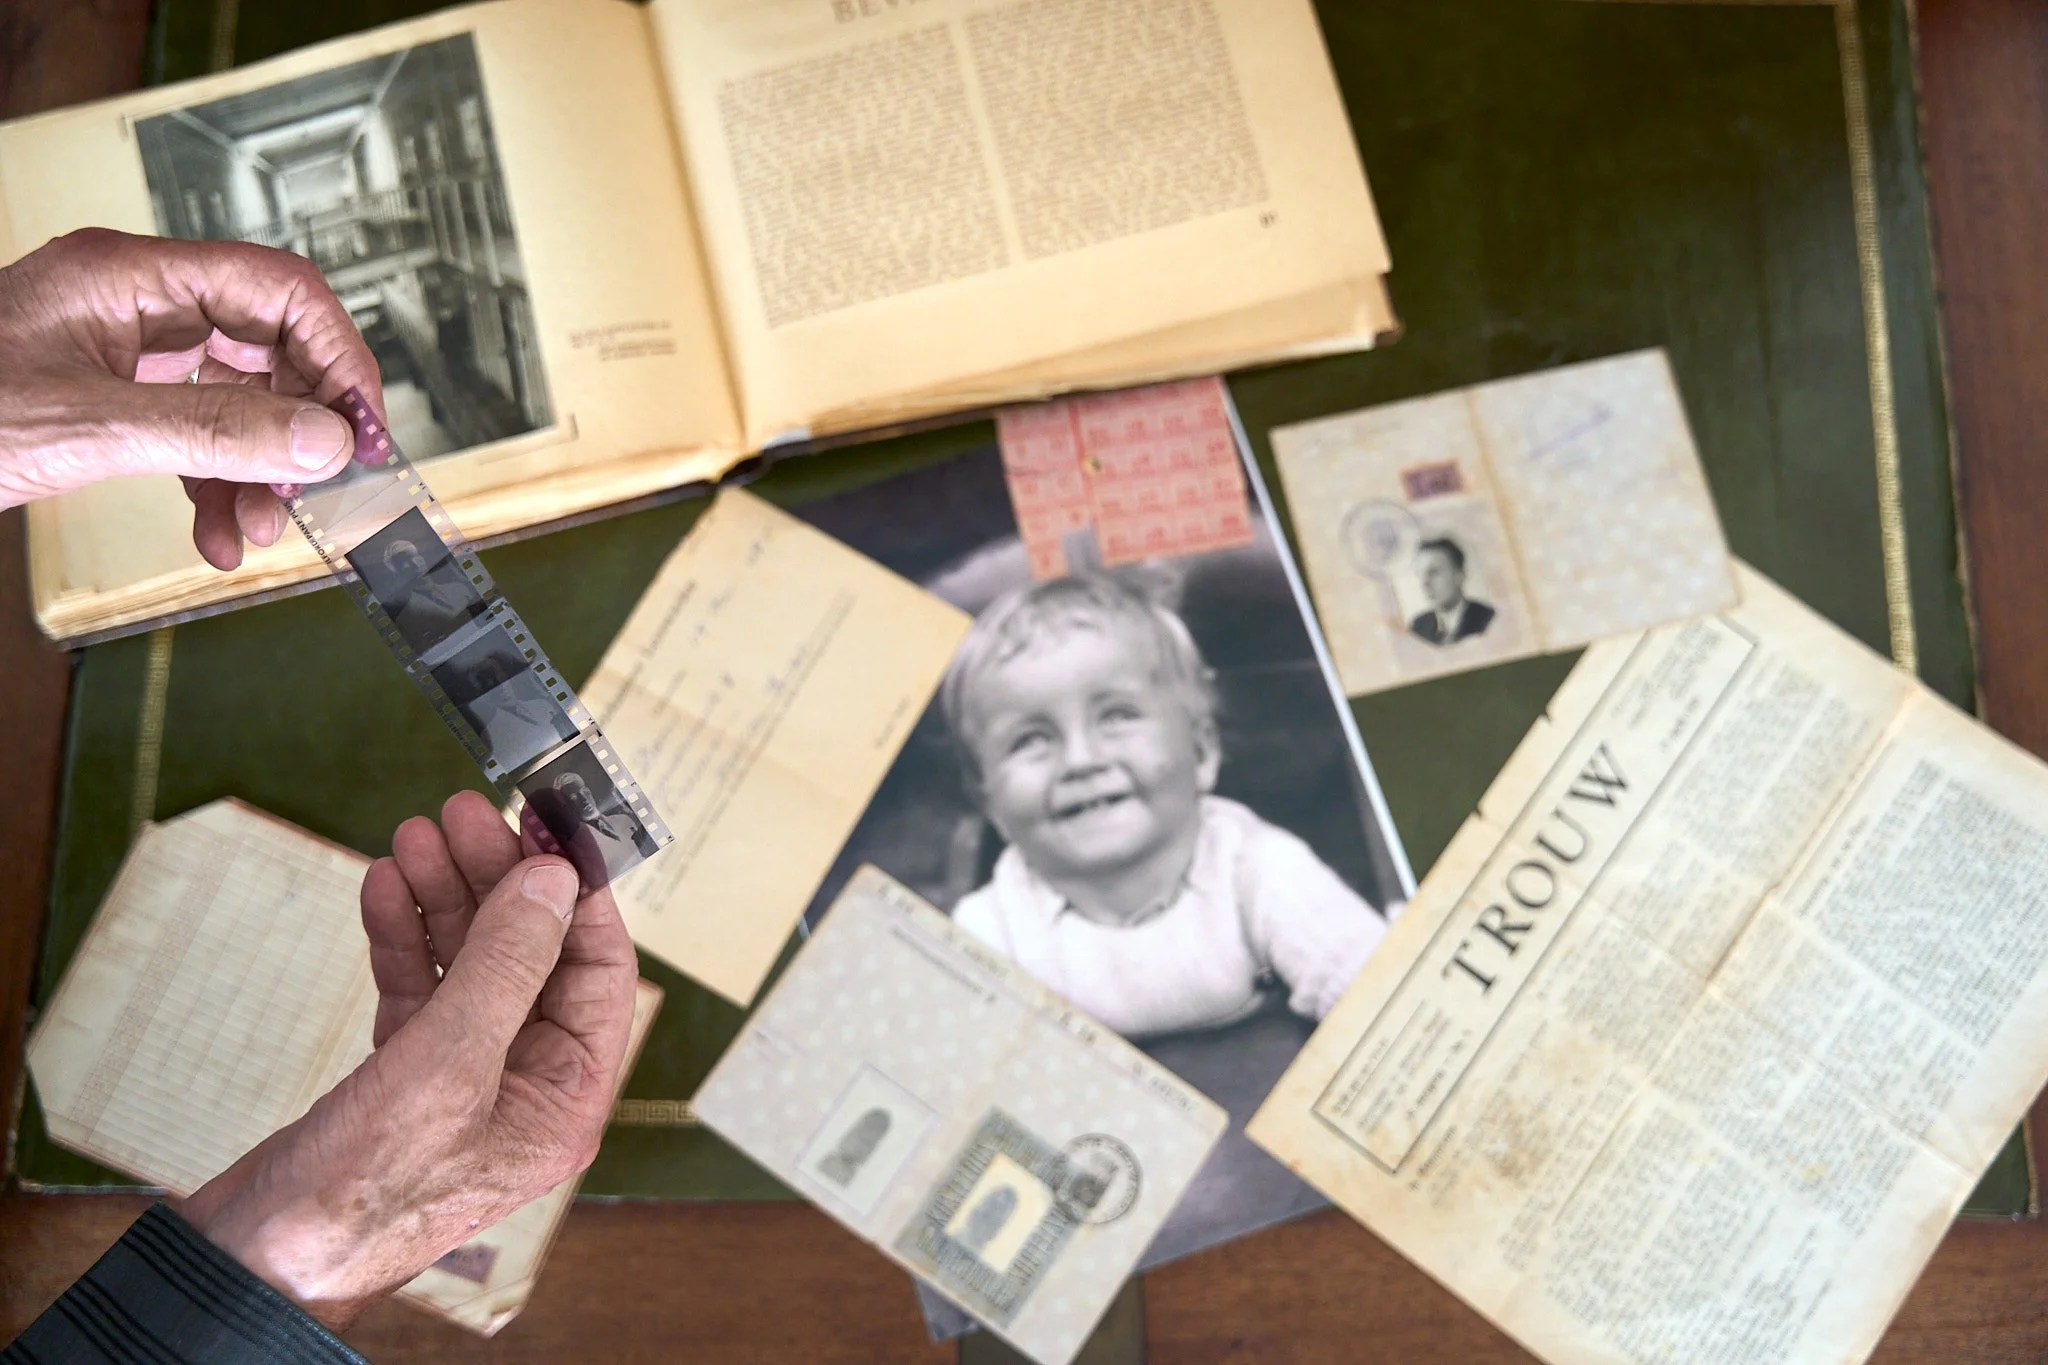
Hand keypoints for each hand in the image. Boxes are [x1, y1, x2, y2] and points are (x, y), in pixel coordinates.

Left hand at [0, 227, 382, 568]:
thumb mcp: (88, 428)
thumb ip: (214, 434)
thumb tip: (325, 441)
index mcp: (129, 277)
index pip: (279, 291)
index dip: (336, 357)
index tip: (364, 429)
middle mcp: (135, 305)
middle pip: (267, 350)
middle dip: (299, 428)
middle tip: (326, 487)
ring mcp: (122, 353)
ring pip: (234, 404)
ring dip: (260, 473)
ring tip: (264, 529)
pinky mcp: (109, 402)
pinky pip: (192, 439)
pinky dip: (216, 490)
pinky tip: (218, 535)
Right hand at [179, 791, 637, 1329]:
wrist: (255, 1261)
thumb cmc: (361, 1194)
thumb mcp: (448, 1065)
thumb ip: (506, 966)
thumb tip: (552, 882)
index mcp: (566, 1100)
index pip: (600, 975)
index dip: (575, 897)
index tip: (547, 829)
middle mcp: (525, 1087)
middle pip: (531, 956)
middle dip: (497, 881)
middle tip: (463, 815)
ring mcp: (463, 1080)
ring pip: (470, 964)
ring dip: (446, 896)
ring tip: (416, 836)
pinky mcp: (403, 1077)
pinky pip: (418, 989)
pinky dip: (402, 936)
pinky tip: (384, 887)